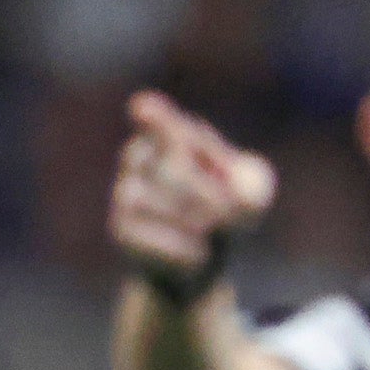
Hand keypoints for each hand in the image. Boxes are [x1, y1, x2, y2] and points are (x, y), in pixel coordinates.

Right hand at [109, 89, 276, 287]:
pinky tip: (195, 255)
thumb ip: (249, 186)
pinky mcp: (120, 228)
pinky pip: (158, 240)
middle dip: (211, 197)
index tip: (143, 109)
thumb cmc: (223, 215)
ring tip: (211, 237)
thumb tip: (239, 194)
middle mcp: (136, 158)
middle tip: (229, 216)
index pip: (163, 124)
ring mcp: (123, 192)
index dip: (156, 119)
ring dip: (199, 226)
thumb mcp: (249, 195)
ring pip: (168, 207)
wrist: (195, 260)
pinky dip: (186, 252)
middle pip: (174, 171)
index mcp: (168, 135)